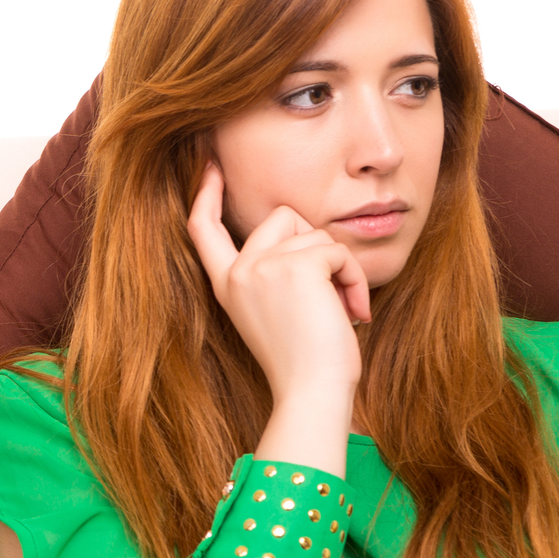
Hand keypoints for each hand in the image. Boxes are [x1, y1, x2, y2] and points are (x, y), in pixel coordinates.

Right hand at [187, 164, 366, 474]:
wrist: (312, 392)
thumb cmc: (305, 364)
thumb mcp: (277, 311)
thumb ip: (277, 272)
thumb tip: (305, 233)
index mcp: (227, 286)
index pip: (204, 228)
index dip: (207, 194)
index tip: (212, 165)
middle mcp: (238, 272)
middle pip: (281, 217)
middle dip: (313, 245)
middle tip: (330, 293)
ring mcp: (262, 267)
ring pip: (314, 233)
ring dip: (340, 268)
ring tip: (343, 310)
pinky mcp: (295, 265)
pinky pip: (337, 251)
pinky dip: (354, 279)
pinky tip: (352, 312)